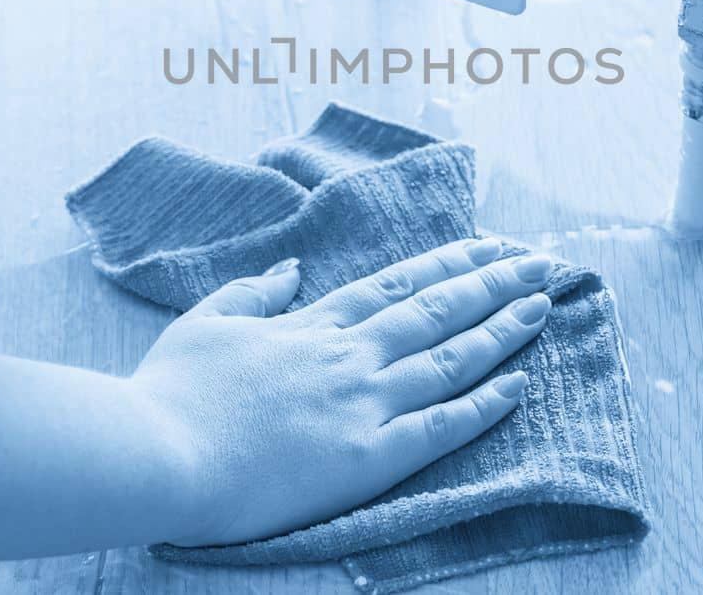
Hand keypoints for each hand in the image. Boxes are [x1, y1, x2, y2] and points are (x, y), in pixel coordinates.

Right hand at [128, 237, 553, 546]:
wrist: (158, 453)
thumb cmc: (170, 392)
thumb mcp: (205, 322)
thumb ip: (254, 293)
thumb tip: (293, 269)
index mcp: (311, 325)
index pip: (397, 285)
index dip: (449, 265)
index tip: (489, 247)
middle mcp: (348, 354)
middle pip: (437, 309)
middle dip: (494, 283)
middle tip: (542, 262)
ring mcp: (361, 402)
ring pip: (450, 358)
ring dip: (502, 330)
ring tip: (544, 306)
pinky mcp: (367, 456)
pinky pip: (441, 427)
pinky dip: (485, 404)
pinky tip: (520, 385)